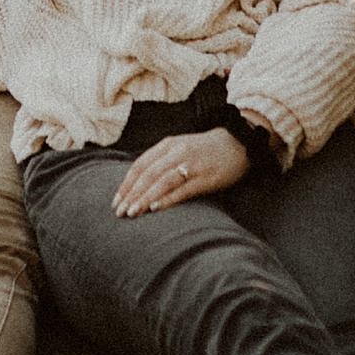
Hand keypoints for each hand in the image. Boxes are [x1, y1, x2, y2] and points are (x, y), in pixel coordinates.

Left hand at [113, 126, 247, 216]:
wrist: (238, 142)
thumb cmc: (204, 150)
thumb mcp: (179, 148)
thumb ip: (160, 161)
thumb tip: (137, 183)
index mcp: (168, 145)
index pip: (140, 165)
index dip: (126, 184)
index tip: (116, 201)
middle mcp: (177, 152)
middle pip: (148, 174)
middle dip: (132, 194)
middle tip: (120, 212)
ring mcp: (192, 164)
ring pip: (162, 182)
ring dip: (145, 198)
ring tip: (133, 213)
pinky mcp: (206, 177)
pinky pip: (183, 189)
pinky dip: (168, 198)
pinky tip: (156, 208)